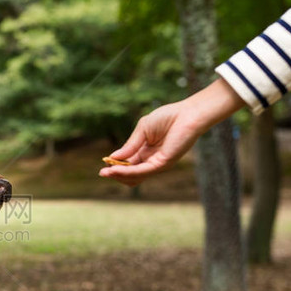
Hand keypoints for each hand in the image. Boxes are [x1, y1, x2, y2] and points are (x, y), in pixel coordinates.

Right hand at [99, 78, 244, 185]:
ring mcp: (157, 164)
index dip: (115, 167)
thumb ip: (129, 145)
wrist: (188, 114)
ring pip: (135, 177)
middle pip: (131, 176)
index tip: (103, 166)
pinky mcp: (163, 163)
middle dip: (116, 174)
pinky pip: (142, 171)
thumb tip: (112, 158)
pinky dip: (128, 171)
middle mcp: (151, 161)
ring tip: (106, 172)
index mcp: (146, 152)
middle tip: (103, 172)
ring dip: (119, 175)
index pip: (128, 165)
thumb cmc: (168, 118)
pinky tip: (116, 168)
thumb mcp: (142, 130)